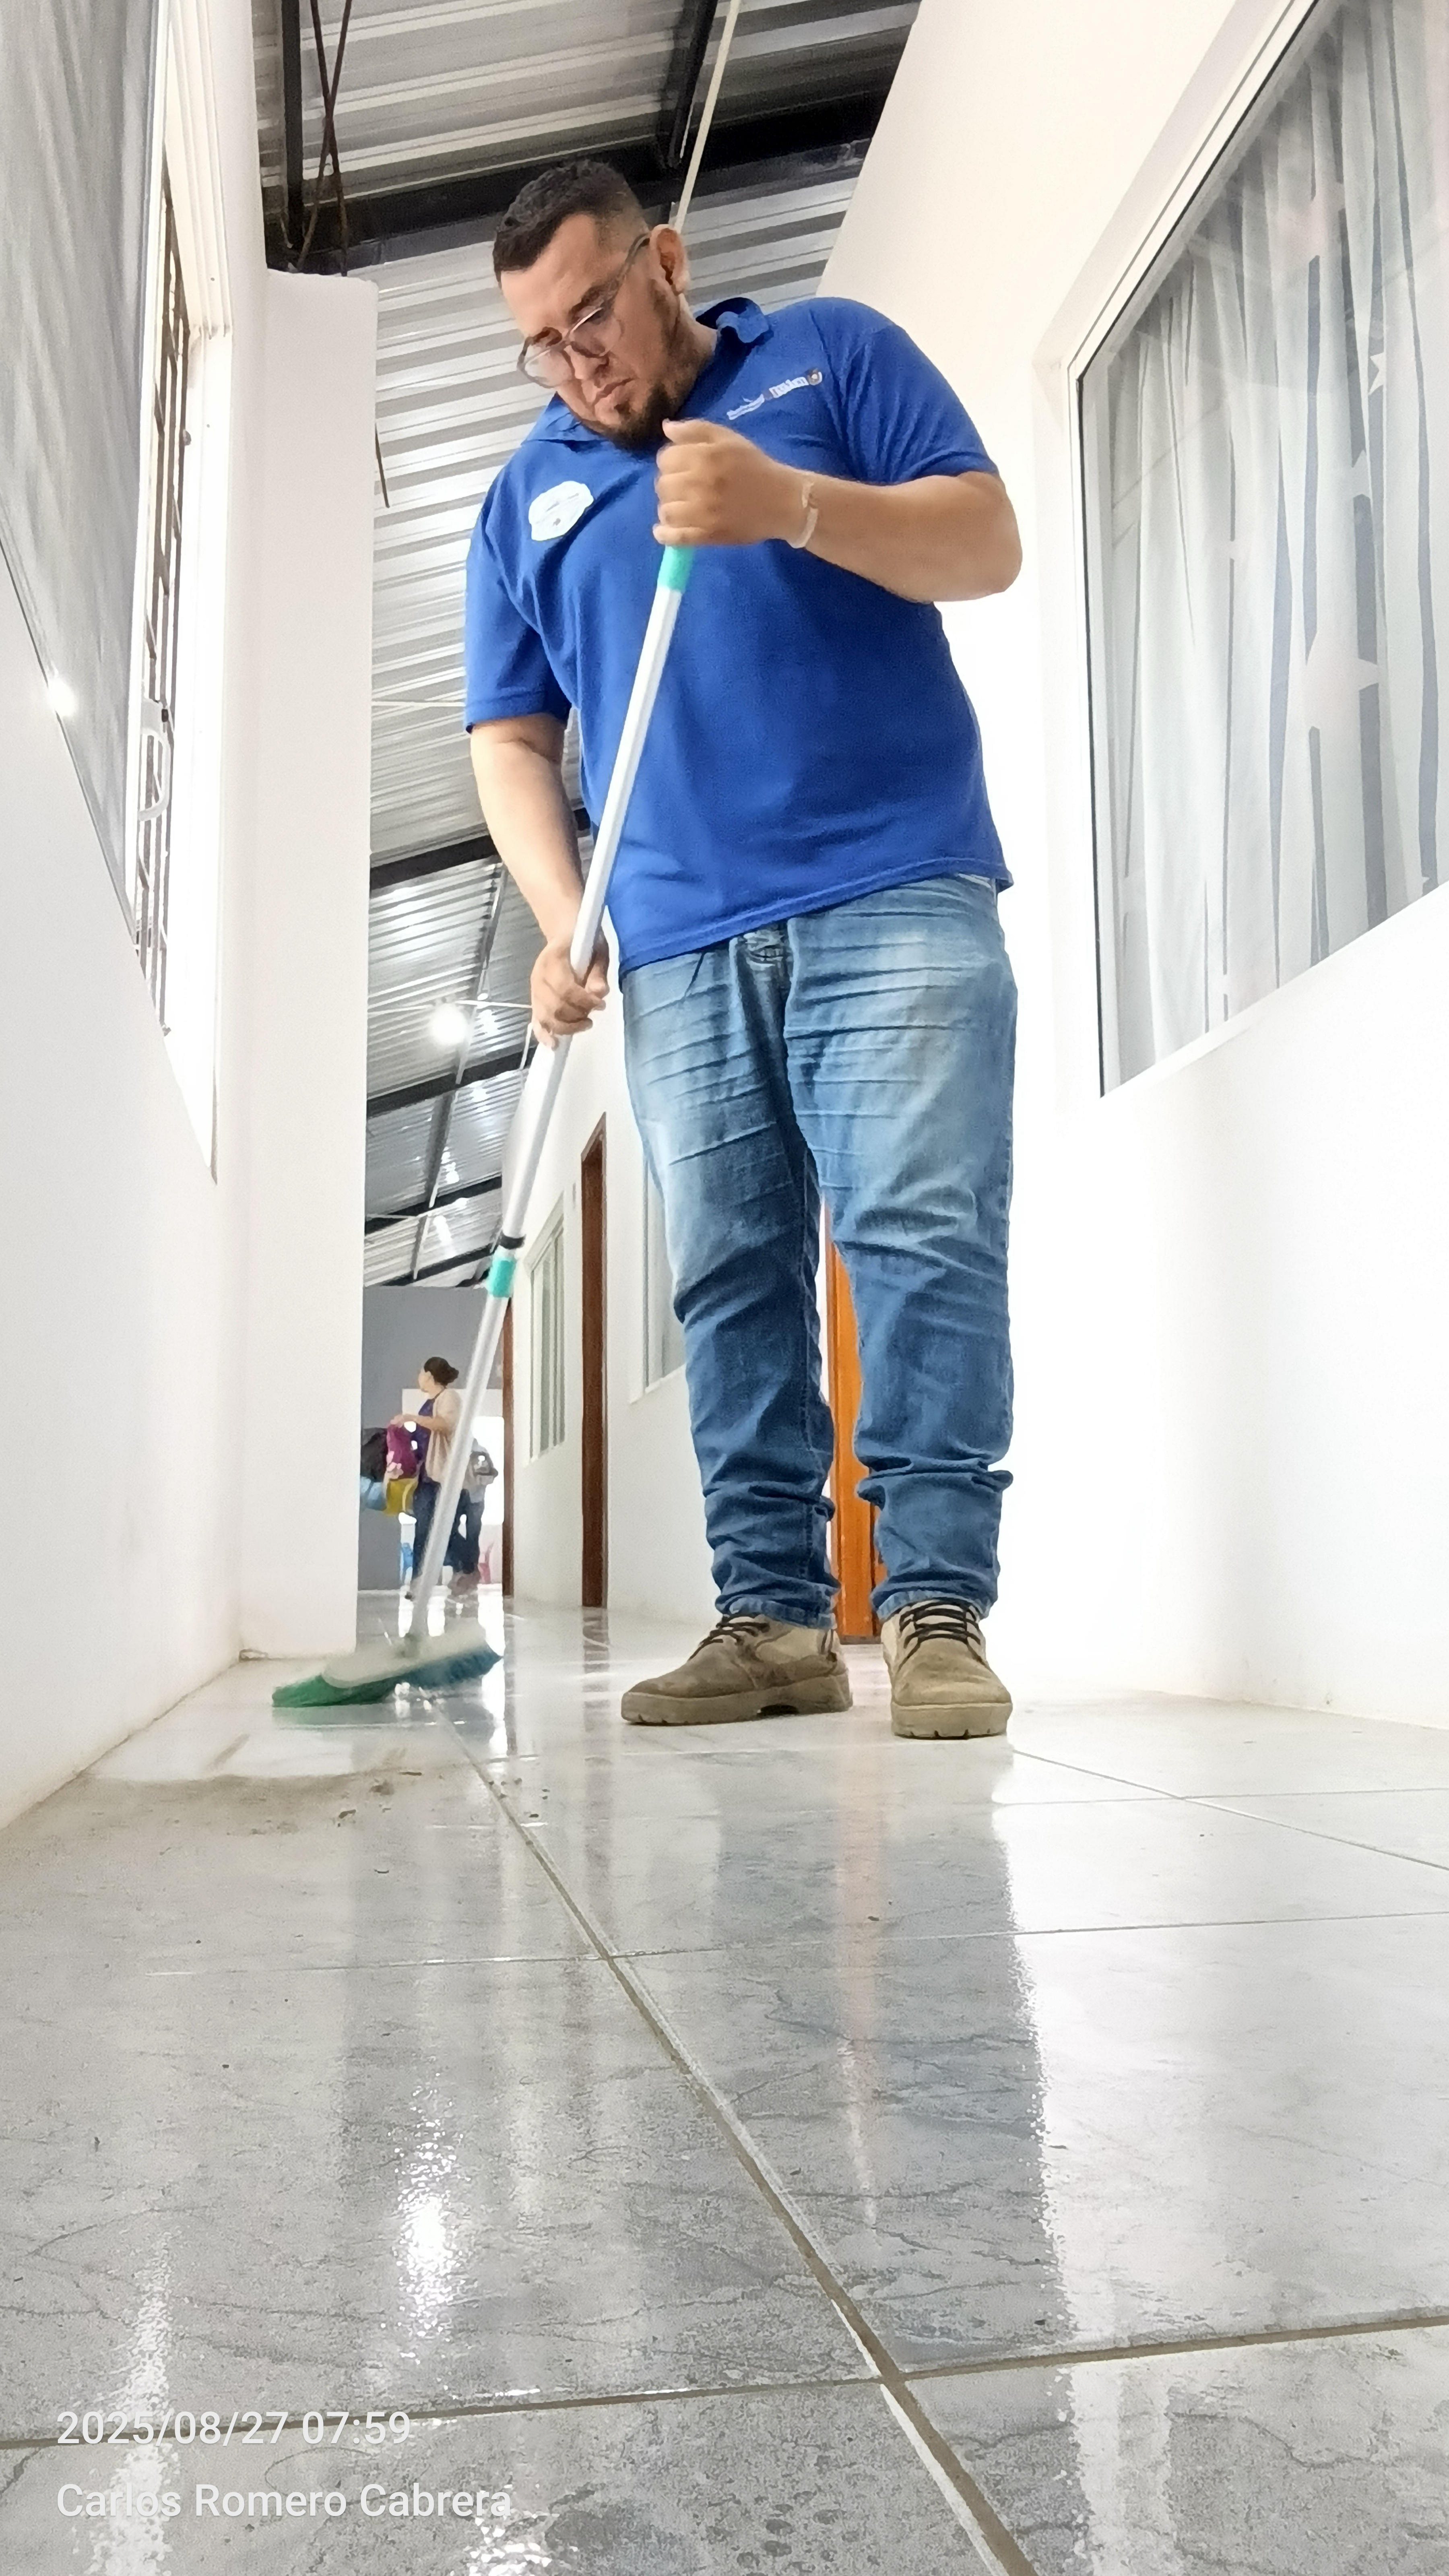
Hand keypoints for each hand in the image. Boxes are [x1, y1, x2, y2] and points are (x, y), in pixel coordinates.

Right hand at [531, 929, 608, 1045]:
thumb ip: (598, 972)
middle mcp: (538, 976)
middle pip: (554, 1007)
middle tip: (593, 1014)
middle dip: (577, 1016)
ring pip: (545, 1017)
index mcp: (552, 959)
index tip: (600, 1003)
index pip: (564, 988)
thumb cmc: (584, 943)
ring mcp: (534, 990)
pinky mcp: (535, 1001)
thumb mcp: (598, 951)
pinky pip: (536, 1021)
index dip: (584, 1001)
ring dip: (567, 1027)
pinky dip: (544, 1034)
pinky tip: (554, 1044)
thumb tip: (599, 993)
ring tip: (585, 1023)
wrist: (566, 936)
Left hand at [653, 418, 805, 548]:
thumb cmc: (755, 466)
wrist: (783, 500)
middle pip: (663, 485)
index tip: (681, 466)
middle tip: (683, 487)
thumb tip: (666, 427)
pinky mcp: (708, 535)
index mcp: (705, 456)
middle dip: (669, 484)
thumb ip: (695, 429)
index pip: (665, 458)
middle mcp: (701, 483)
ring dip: (668, 507)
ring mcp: (703, 512)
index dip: (670, 461)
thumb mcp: (728, 438)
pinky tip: (663, 530)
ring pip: (666, 510)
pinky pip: (675, 538)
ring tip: (680, 506)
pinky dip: (664, 534)